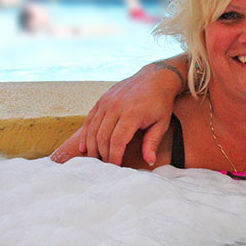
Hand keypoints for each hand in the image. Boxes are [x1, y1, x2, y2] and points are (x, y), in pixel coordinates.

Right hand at [65, 61, 184, 165]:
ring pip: (93, 129)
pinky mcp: (102, 99)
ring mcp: (107, 102)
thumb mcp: (162, 123)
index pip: (118, 141)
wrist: (155, 77)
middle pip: (102, 137)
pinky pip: (90, 119)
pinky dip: (85, 134)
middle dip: (103, 154)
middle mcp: (116, 107)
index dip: (115, 157)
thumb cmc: (160, 102)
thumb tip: (149, 161)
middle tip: (106, 167)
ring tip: (95, 160)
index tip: (116, 168)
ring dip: (92, 146)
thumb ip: (153, 142)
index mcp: (132, 113)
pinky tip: (83, 146)